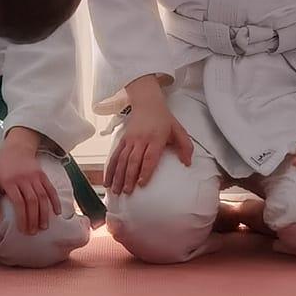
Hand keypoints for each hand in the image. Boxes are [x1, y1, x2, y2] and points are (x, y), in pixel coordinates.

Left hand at [0, 128, 61, 234]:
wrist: (16, 148)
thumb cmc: (2, 168)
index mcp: (9, 182)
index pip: (18, 203)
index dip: (22, 218)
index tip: (23, 230)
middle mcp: (23, 179)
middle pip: (32, 202)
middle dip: (34, 219)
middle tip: (34, 232)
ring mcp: (35, 176)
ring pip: (42, 197)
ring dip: (44, 213)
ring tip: (44, 227)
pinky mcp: (43, 174)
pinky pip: (51, 189)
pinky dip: (55, 201)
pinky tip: (57, 212)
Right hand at [105, 77, 193, 195]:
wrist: (147, 103)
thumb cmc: (164, 119)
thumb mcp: (178, 130)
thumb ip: (186, 146)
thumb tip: (188, 163)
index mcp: (156, 138)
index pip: (149, 157)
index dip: (145, 171)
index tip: (142, 184)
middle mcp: (141, 139)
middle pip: (133, 160)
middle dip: (129, 177)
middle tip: (128, 192)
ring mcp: (130, 140)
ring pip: (121, 160)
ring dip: (118, 176)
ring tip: (115, 191)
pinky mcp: (122, 140)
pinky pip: (114, 155)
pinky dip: (110, 169)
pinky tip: (107, 181)